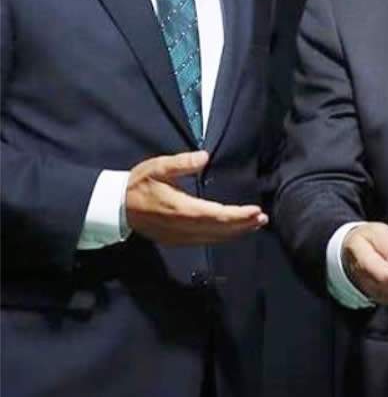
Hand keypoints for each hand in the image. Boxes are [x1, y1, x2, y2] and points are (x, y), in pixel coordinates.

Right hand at [126, 150, 267, 244]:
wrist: (115, 207)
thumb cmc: (138, 183)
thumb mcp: (157, 167)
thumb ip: (181, 162)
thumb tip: (205, 156)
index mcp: (180, 208)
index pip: (215, 214)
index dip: (237, 215)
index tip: (255, 211)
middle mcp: (182, 226)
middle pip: (218, 229)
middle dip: (242, 225)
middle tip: (262, 218)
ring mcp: (179, 236)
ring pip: (213, 238)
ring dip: (235, 232)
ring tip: (254, 224)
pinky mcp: (176, 240)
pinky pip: (204, 241)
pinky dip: (222, 237)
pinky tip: (233, 231)